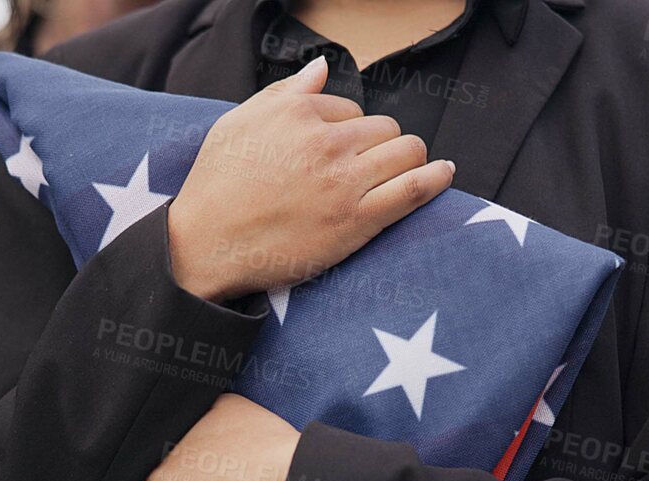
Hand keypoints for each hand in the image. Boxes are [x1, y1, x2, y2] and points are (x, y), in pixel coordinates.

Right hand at [166, 54, 454, 302]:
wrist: (204, 245)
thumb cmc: (215, 185)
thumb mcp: (238, 123)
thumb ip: (285, 93)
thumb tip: (321, 67)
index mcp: (298, 113)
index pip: (349, 109)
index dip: (347, 131)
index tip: (336, 154)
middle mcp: (325, 142)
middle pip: (384, 128)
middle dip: (380, 144)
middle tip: (366, 168)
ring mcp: (344, 182)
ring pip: (406, 151)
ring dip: (407, 159)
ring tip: (402, 171)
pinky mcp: (357, 221)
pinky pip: (413, 189)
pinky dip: (436, 178)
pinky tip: (445, 172)